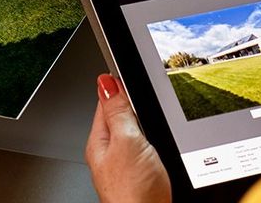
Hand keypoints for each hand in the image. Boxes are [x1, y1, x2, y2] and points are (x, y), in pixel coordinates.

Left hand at [85, 74, 170, 202]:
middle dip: (137, 106)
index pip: (106, 101)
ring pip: (137, 132)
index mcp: (99, 140)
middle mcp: (110, 152)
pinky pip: (147, 147)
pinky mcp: (142, 174)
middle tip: (147, 98)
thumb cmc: (134, 193)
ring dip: (148, 123)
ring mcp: (126, 164)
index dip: (119, 85)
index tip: (129, 70)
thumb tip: (106, 81)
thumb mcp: (127, 141)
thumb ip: (118, 111)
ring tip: (154, 118)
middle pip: (123, 116)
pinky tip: (160, 141)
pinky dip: (155, 140)